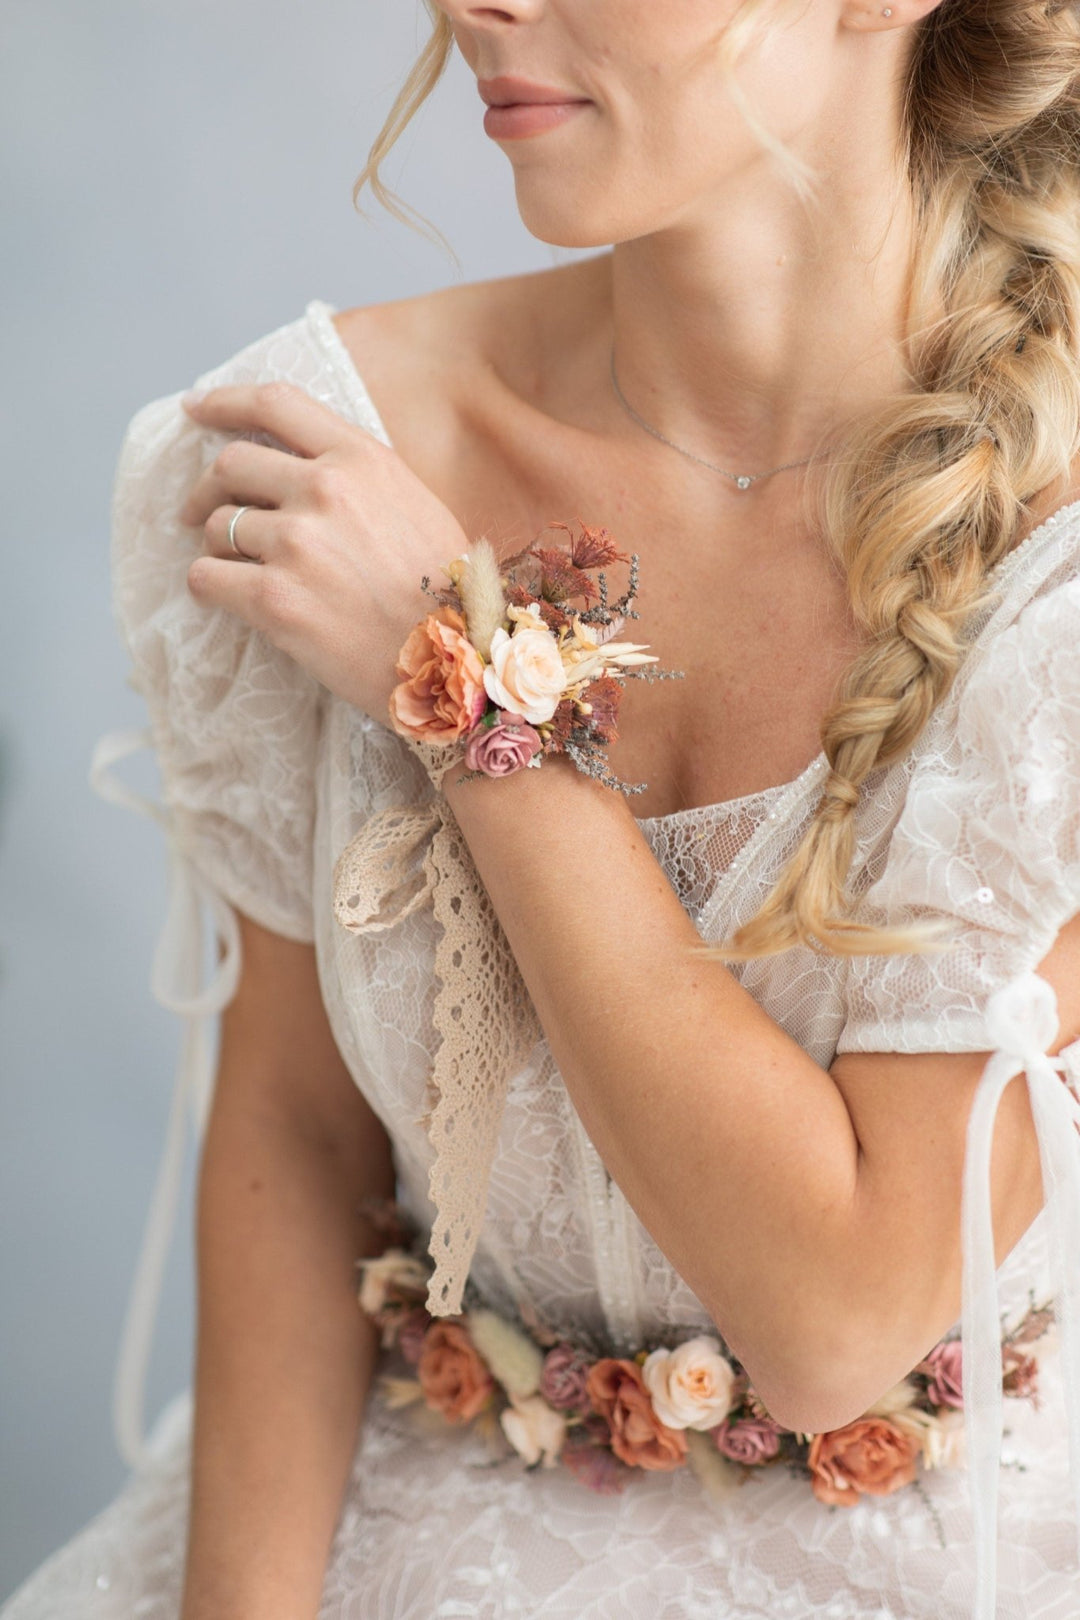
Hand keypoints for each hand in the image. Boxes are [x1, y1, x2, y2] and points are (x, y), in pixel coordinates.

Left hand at [177, 381, 470, 719]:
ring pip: (218, 528)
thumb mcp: (414, 505)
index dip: (224, 403)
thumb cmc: (445, 592)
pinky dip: (209, 586)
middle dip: (208, 490)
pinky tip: (228, 597)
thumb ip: (358, 477)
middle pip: (231, 464)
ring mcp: (296, 544)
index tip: (197, 411)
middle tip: (200, 513)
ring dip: (219, 548)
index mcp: (361, 459)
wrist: (455, 664)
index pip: (275, 404)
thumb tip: (301, 469)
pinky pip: (207, 578)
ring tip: (241, 571)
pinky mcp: (275, 600)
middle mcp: (325, 490)